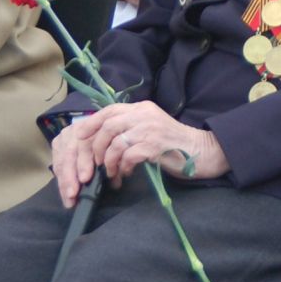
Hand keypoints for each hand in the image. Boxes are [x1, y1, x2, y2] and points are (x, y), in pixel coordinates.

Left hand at [66, 101, 228, 189]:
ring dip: (109, 161)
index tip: (80, 136)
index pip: (109, 110)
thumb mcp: (150, 127)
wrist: (200, 151)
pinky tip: (126, 173)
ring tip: (112, 172)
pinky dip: (123, 167)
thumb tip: (102, 137)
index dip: (91, 123)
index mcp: (142, 108)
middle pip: (108, 126)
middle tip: (97, 162)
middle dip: (97, 147)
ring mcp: (150, 130)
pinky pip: (128, 156)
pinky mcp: (155, 146)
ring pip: (115, 143)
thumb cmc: (173, 143)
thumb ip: (131, 126)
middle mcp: (144, 115)